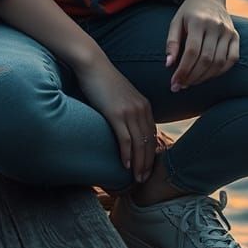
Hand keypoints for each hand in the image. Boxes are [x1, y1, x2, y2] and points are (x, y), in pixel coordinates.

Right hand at [73, 54, 156, 182]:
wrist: (93, 66)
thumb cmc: (104, 83)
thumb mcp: (122, 98)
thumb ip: (128, 112)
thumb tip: (127, 131)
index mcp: (145, 105)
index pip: (153, 135)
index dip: (152, 154)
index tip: (148, 169)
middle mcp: (141, 108)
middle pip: (149, 142)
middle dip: (147, 163)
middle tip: (143, 180)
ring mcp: (129, 111)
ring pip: (139, 143)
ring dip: (138, 164)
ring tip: (136, 178)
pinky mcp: (116, 113)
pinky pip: (125, 138)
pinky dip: (126, 154)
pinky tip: (125, 165)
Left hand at [166, 0, 239, 92]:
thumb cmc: (189, 12)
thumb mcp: (176, 22)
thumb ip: (171, 43)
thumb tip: (169, 65)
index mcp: (198, 21)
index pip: (192, 51)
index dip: (182, 70)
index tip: (174, 83)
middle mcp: (216, 25)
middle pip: (205, 59)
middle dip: (192, 77)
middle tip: (181, 86)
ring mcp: (228, 30)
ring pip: (219, 62)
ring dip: (204, 77)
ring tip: (191, 82)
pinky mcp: (236, 36)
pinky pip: (232, 59)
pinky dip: (220, 71)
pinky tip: (208, 75)